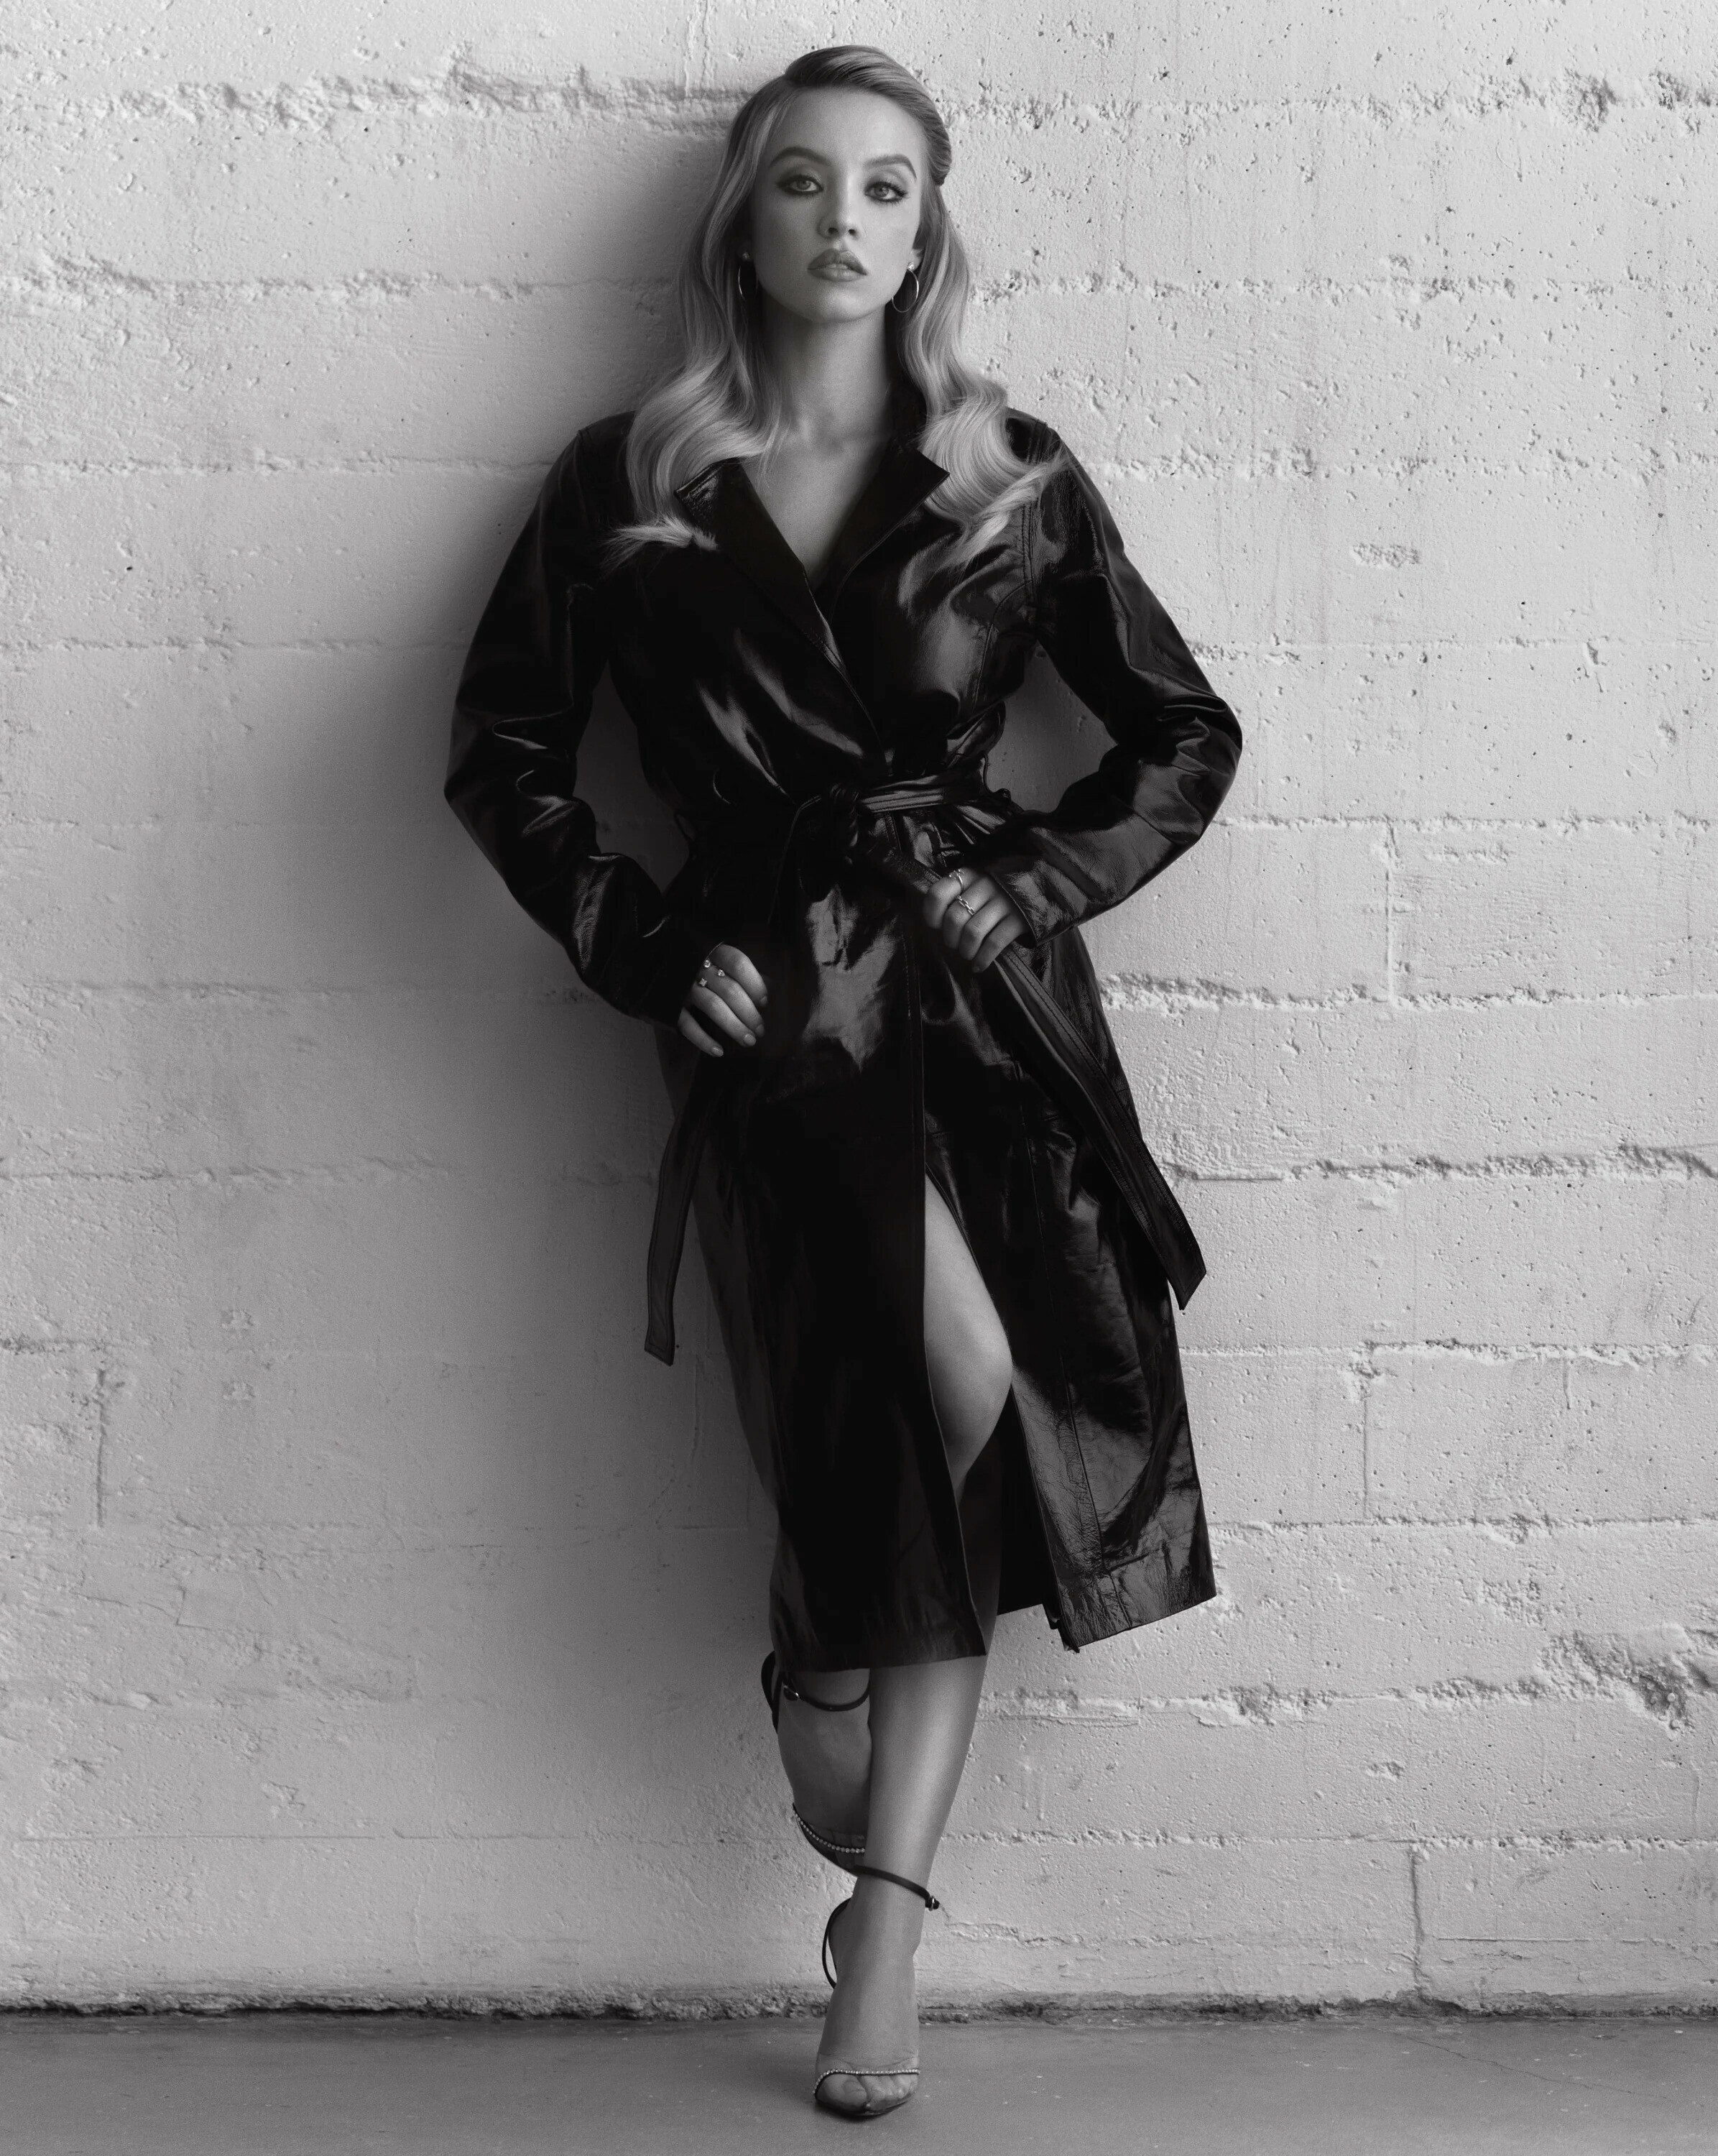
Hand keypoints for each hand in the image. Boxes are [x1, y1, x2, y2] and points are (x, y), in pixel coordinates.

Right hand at [678, 943, 769, 1057]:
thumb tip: (769, 984)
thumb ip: (735, 968)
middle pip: (730, 989)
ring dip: (734, 1026)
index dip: (754, 983)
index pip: (738, 963)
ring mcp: (680, 985)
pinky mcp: (667, 1004)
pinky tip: (719, 1051)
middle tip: (760, 1030)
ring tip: (749, 1041)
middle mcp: (696, 966)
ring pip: (714, 1007)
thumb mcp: (709, 955)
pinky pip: (687, 1025)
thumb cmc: (687, 960)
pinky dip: (704, 1040)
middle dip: (749, 1013)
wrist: (642, 961)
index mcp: (709, 949)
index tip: (764, 1001)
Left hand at [923, 867, 1027, 972]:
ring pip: (973, 932)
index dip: (931, 915)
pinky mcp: (1018, 919)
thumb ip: (955, 897)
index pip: (938, 894)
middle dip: (950, 938)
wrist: (1037, 888)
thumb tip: (935, 925)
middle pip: (954, 918)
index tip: (936, 925)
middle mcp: (985, 886)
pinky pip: (994, 943)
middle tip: (954, 944)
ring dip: (965, 950)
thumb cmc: (996, 892)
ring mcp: (1004, 902)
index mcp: (968, 876)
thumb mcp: (975, 885)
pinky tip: (978, 965)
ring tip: (967, 954)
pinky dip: (983, 959)